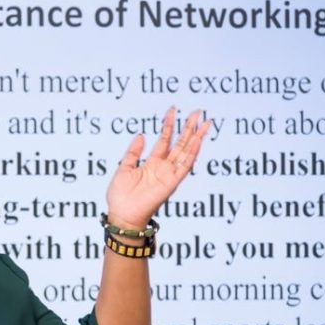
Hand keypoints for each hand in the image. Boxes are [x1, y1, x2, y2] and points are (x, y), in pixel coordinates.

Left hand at [105, 108, 210, 228]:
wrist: (122, 215)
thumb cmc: (120, 196)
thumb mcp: (123, 168)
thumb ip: (133, 153)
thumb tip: (141, 135)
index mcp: (152, 163)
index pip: (165, 140)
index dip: (169, 125)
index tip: (173, 110)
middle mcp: (163, 167)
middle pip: (180, 143)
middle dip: (189, 128)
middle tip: (198, 112)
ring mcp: (169, 175)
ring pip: (186, 152)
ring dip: (196, 137)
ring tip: (204, 122)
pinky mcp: (172, 183)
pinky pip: (185, 166)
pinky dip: (192, 154)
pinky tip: (198, 141)